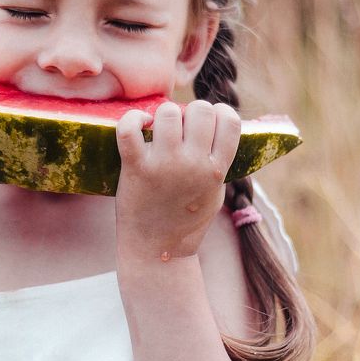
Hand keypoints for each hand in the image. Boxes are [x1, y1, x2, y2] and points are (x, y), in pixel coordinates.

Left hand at [115, 100, 240, 261]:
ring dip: (164, 116)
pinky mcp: (136, 167)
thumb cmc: (187, 219)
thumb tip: (216, 125)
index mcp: (217, 170)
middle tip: (182, 128)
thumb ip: (217, 160)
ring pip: (168, 112)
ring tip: (160, 130)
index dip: (220, 113)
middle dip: (191, 112)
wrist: (158, 250)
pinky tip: (140, 125)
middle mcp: (193, 164)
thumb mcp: (215, 191)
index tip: (209, 123)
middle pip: (200, 110)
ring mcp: (165, 165)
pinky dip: (132, 119)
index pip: (230, 120)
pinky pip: (129, 128)